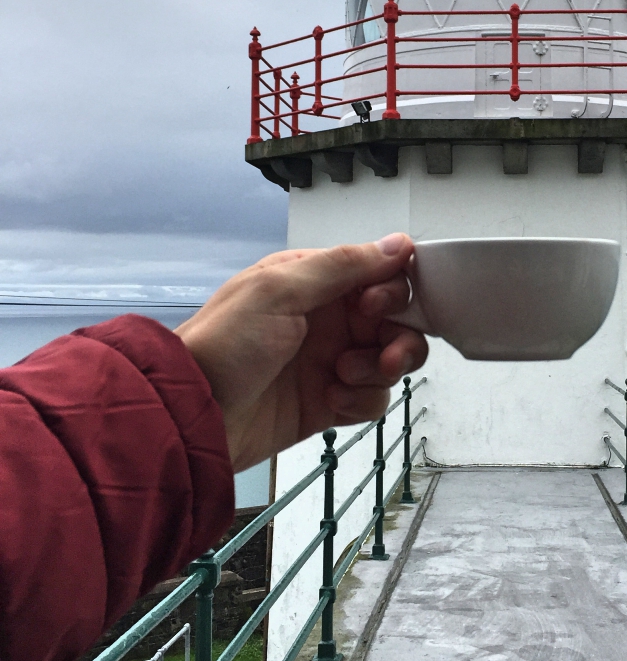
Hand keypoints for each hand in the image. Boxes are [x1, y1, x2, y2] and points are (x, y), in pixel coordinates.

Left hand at [175, 234, 426, 471]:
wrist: (193, 416)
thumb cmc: (222, 345)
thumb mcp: (279, 291)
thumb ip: (341, 265)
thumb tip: (396, 244)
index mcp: (315, 282)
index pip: (380, 274)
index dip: (392, 291)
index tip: (376, 307)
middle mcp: (328, 318)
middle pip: (397, 319)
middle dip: (399, 336)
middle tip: (382, 352)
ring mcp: (331, 361)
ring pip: (391, 360)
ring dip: (380, 370)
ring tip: (344, 375)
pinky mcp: (331, 402)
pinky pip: (373, 398)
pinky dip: (362, 400)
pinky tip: (331, 400)